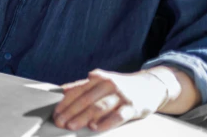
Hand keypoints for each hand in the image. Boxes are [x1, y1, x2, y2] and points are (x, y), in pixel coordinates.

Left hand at [53, 69, 168, 131]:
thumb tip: (62, 91)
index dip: (65, 102)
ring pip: (99, 107)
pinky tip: (95, 127)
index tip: (55, 113)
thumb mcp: (102, 82)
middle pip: (86, 100)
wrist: (151, 86)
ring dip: (83, 117)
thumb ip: (83, 86)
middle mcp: (108, 84)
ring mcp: (121, 95)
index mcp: (98, 78)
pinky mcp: (132, 107)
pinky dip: (105, 122)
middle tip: (59, 122)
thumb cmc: (120, 87)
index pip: (77, 91)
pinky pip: (117, 116)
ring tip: (72, 125)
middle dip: (70, 112)